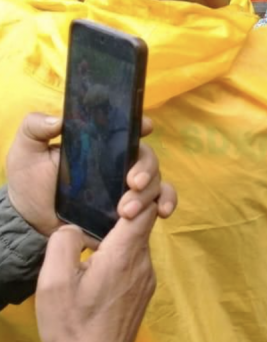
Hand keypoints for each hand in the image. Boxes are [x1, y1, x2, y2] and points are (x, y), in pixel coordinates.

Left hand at [6, 113, 176, 239]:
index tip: (146, 127)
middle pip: (147, 157)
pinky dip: (166, 202)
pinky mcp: (133, 208)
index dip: (140, 124)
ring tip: (126, 211)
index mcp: (101, 143)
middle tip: (132, 183)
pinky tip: (162, 213)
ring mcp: (127, 185)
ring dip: (148, 194)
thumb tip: (60, 120)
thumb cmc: (30, 181)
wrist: (32, 221)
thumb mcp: (26, 151)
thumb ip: (35, 128)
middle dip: (145, 169)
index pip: (127, 128)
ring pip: (155, 180)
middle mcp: (119, 162)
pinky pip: (160, 200)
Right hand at [35, 205, 157, 341]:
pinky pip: (136, 261)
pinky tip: (100, 264)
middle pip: (145, 222)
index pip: (147, 208)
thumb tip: (76, 229)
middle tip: (100, 210)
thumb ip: (64, 242)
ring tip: (94, 239)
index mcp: (125, 254)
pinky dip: (123, 253)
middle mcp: (144, 263)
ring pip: (139, 243)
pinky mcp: (144, 292)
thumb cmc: (72, 323)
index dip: (138, 192)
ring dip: (122, 234)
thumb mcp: (54, 281)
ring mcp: (147, 279)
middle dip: (128, 209)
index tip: (116, 192)